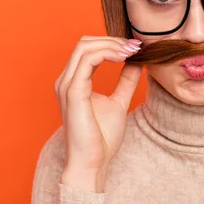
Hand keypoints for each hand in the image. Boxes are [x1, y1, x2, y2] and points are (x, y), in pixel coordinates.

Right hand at [54, 36, 142, 190]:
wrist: (93, 163)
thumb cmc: (101, 138)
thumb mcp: (119, 102)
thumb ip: (126, 81)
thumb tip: (137, 62)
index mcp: (74, 82)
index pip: (88, 49)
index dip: (112, 43)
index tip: (136, 47)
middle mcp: (66, 80)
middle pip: (85, 42)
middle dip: (112, 40)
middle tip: (135, 46)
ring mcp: (67, 85)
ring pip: (85, 47)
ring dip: (112, 44)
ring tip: (132, 51)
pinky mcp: (73, 92)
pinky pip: (87, 60)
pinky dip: (107, 54)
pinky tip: (124, 59)